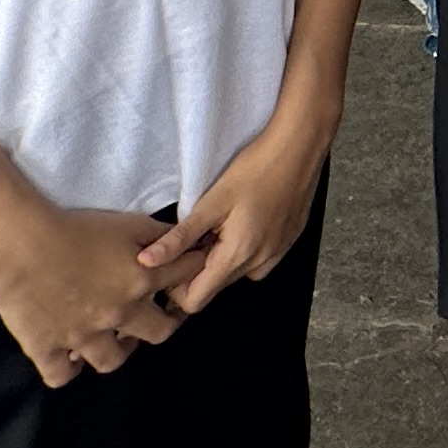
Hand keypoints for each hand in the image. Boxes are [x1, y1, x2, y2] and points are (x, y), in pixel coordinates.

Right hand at [0, 205, 203, 386]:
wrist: (21, 247)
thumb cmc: (74, 228)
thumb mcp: (126, 223)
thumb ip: (157, 235)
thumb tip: (180, 239)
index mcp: (141, 281)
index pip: (185, 277)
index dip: (192, 270)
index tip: (188, 268)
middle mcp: (118, 315)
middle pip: (160, 331)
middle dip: (164, 321)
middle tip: (156, 312)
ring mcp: (83, 338)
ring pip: (111, 361)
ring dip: (117, 350)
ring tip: (114, 337)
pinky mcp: (47, 349)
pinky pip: (61, 375)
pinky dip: (67, 369)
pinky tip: (69, 357)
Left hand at [148, 111, 330, 314]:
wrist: (301, 147)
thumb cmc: (257, 168)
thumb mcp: (212, 202)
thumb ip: (179, 238)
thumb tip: (146, 262)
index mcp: (237, 255)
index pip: (195, 301)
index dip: (175, 288)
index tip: (172, 260)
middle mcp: (259, 263)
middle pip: (215, 286)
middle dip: (198, 268)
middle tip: (195, 233)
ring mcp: (277, 254)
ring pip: (236, 274)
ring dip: (221, 258)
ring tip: (219, 224)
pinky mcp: (287, 243)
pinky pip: (257, 261)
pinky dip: (243, 249)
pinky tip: (242, 220)